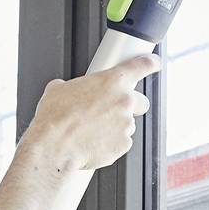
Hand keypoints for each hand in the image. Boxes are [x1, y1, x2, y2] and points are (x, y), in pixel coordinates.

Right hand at [26, 54, 156, 172]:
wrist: (54, 146)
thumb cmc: (55, 117)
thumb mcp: (59, 90)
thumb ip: (73, 86)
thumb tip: (66, 90)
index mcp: (112, 80)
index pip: (142, 65)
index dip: (150, 63)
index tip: (154, 63)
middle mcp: (124, 101)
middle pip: (142, 101)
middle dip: (130, 105)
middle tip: (111, 110)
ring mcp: (126, 124)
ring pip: (128, 124)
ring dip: (115, 126)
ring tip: (92, 130)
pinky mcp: (123, 144)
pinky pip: (121, 142)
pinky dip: (111, 143)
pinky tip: (93, 143)